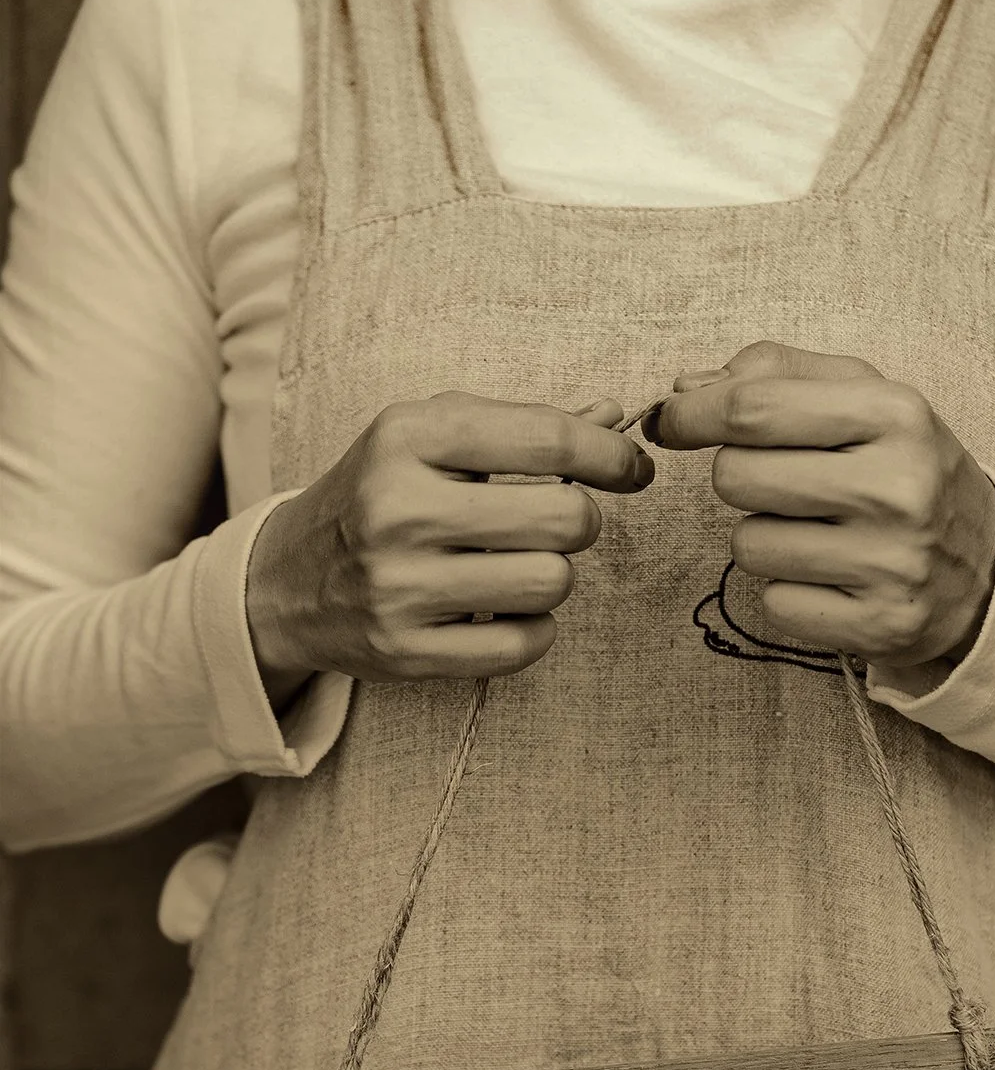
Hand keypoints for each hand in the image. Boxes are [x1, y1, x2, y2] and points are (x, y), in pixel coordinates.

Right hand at [245, 392, 653, 702]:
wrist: (285, 579)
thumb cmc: (379, 495)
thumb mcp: (431, 439)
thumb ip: (523, 428)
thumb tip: (617, 419)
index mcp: (407, 437)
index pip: (548, 438)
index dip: (612, 455)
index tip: (633, 468)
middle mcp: (399, 509)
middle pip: (564, 518)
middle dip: (578, 521)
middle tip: (555, 523)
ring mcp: (399, 587)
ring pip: (551, 584)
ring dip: (552, 577)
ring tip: (514, 566)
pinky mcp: (406, 651)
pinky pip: (523, 644)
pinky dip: (532, 629)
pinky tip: (502, 609)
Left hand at [646, 342, 994, 673]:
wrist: (986, 569)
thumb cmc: (904, 470)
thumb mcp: (866, 400)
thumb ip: (779, 376)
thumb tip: (686, 387)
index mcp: (896, 415)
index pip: (754, 408)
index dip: (693, 413)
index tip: (670, 420)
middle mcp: (897, 489)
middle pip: (736, 476)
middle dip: (738, 476)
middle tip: (780, 483)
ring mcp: (889, 565)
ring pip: (747, 546)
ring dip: (763, 537)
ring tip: (815, 531)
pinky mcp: (876, 625)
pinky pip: (773, 601)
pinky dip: (787, 589)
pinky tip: (831, 577)